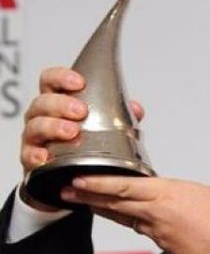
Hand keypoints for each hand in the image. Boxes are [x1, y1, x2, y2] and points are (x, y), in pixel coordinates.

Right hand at [20, 67, 144, 210]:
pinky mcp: (30, 160)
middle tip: (81, 111)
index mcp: (58, 102)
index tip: (79, 82)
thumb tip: (136, 109)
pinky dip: (35, 155)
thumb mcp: (103, 125)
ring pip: (35, 126)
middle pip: (42, 102)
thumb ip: (120, 115)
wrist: (67, 176)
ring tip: (72, 132)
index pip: (51, 81)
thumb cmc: (84, 142)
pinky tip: (46, 157)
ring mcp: (34, 138)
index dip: (61, 77)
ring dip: (53, 127)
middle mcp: (42, 117)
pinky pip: (28, 155)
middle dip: (61, 104)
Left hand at [61, 176, 209, 253]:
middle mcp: (157, 213)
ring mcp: (157, 232)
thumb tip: (173, 194)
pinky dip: (130, 221)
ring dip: (103, 208)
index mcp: (169, 194)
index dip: (98, 182)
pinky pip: (142, 230)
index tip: (79, 179)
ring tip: (84, 200)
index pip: (125, 186)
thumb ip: (182, 191)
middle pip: (115, 202)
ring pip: (125, 217)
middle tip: (68, 190)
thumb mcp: (205, 193)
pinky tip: (124, 217)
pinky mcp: (162, 246)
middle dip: (88, 195)